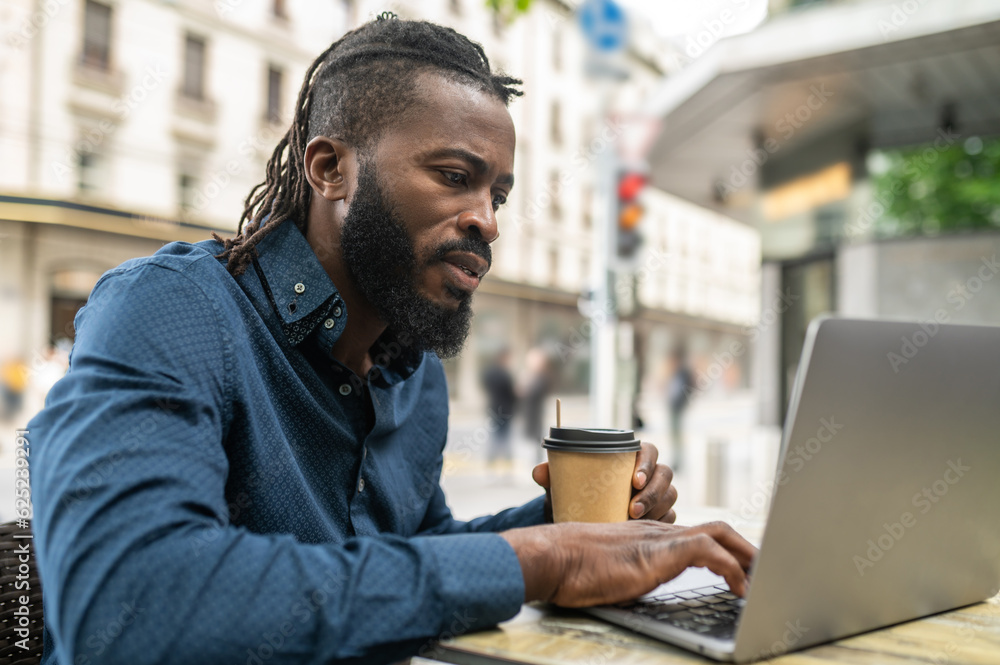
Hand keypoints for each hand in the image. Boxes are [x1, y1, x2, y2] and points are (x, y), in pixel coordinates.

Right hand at [500, 520, 757, 606]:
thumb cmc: (571, 569)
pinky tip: (739, 588)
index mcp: (648, 537)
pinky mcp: (659, 551)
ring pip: (718, 534)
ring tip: (763, 579)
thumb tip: (638, 591)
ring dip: (746, 555)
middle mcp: (658, 532)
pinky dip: (730, 567)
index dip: (726, 549)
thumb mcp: (611, 574)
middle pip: (716, 529)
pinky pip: (708, 551)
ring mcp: (659, 538)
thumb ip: (632, 576)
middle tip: (766, 571)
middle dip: (746, 549)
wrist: (552, 557)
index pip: (697, 534)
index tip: (744, 569)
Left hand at [532, 442, 676, 522]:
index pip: (649, 450)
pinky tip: (646, 532)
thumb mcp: (562, 485)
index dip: (647, 462)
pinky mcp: (661, 514)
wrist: (578, 521)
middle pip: (665, 474)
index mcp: (630, 457)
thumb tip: (538, 472)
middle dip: (653, 491)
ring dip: (657, 508)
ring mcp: (657, 494)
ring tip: (635, 521)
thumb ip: (551, 476)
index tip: (634, 480)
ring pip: (670, 495)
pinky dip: (661, 523)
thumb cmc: (575, 494)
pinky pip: (670, 516)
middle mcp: (648, 473)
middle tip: (633, 509)